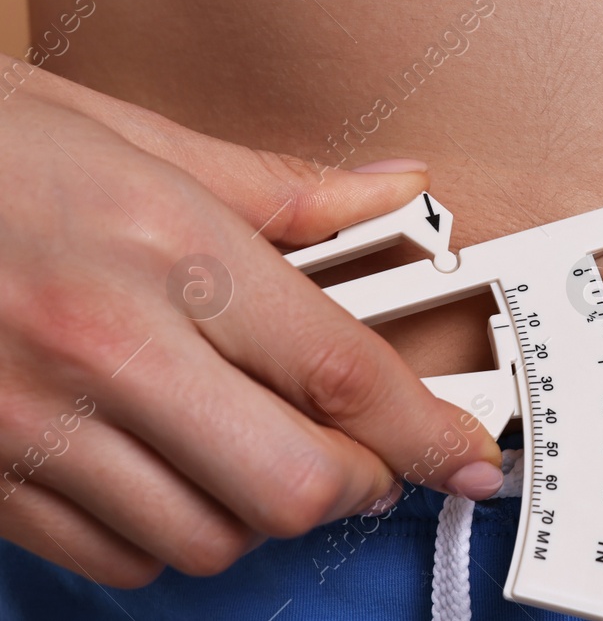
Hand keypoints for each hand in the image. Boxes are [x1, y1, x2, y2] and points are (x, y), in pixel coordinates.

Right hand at [0, 61, 501, 585]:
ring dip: (262, 512)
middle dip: (354, 483)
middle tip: (365, 453)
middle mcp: (103, 346)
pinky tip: (172, 473)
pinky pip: (113, 557)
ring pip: (207, 536)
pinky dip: (170, 533)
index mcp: (164, 247)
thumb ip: (280, 189)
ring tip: (262, 451)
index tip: (470, 455)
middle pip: (292, 481)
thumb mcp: (134, 135)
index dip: (426, 428)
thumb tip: (398, 190)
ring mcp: (32, 421)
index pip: (339, 369)